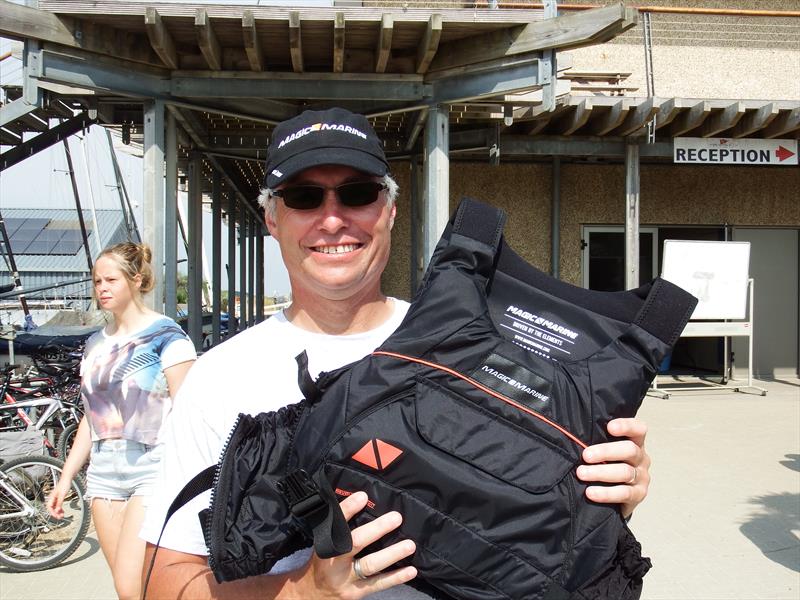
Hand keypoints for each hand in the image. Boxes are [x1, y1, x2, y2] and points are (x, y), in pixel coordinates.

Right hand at [46, 478, 71, 518]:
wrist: (67, 478)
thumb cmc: (64, 485)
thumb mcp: (62, 495)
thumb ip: (59, 503)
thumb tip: (57, 511)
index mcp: (51, 497)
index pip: (49, 507)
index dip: (52, 512)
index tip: (56, 516)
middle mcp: (52, 498)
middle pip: (52, 508)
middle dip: (55, 513)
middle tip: (60, 518)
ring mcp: (56, 497)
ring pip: (55, 507)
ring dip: (58, 511)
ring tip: (62, 515)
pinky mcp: (59, 497)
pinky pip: (58, 505)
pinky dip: (60, 508)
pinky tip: (63, 511)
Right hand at [302, 491, 416, 598]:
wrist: (309, 595)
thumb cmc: (321, 563)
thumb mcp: (322, 544)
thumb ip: (337, 528)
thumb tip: (361, 500)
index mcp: (324, 544)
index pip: (336, 523)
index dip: (348, 509)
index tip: (363, 496)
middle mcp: (333, 561)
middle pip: (355, 543)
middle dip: (376, 529)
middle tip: (396, 518)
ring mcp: (345, 579)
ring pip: (369, 565)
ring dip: (392, 554)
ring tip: (410, 545)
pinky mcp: (355, 593)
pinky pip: (377, 585)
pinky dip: (395, 578)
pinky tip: (411, 570)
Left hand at [576, 417, 649, 517]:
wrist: (613, 497)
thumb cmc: (604, 463)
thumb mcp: (602, 449)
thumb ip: (595, 439)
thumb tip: (571, 432)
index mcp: (634, 441)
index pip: (638, 429)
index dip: (626, 426)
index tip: (610, 427)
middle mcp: (641, 458)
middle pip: (630, 450)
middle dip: (605, 452)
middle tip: (585, 456)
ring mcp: (641, 477)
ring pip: (625, 472)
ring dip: (601, 473)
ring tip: (581, 473)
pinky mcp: (638, 495)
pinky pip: (624, 493)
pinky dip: (606, 493)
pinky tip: (591, 492)